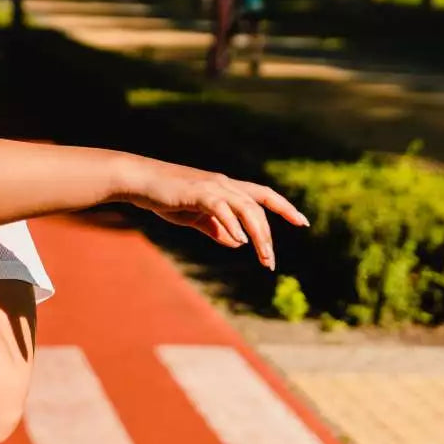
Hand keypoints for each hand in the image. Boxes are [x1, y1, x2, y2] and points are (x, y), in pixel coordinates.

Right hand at [117, 157, 308, 269]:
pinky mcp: (198, 192)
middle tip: (270, 262)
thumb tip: (237, 242)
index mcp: (226, 188)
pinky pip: (222, 208)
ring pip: (246, 208)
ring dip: (258, 234)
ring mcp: (212, 186)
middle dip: (268, 235)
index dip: (284, 207)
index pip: (263, 195)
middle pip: (258, 207)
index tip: (303, 222)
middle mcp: (224, 184)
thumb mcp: (194, 217)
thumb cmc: (165, 197)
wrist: (139, 181)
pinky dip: (233, 224)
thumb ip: (216, 228)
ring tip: (263, 256)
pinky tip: (238, 240)